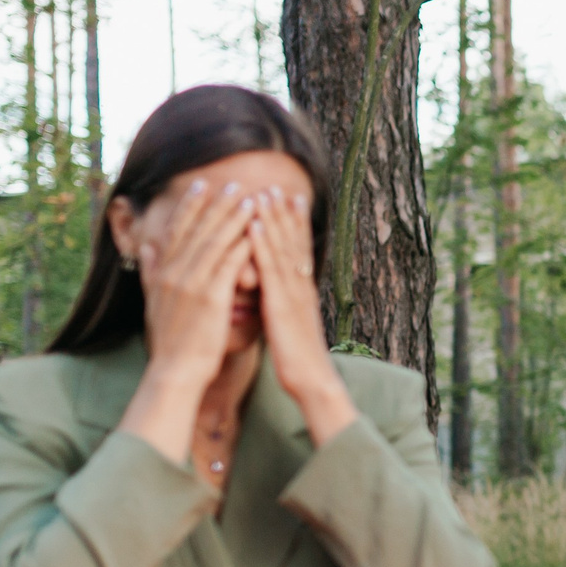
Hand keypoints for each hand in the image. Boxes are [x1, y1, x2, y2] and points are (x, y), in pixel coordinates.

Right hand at [136, 177, 256, 394]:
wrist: (175, 370)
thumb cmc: (170, 340)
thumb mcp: (154, 301)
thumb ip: (151, 272)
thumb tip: (144, 246)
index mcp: (164, 272)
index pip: (177, 231)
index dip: (190, 207)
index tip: (201, 186)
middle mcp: (175, 273)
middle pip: (198, 230)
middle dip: (216, 204)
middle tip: (232, 183)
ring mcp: (192, 284)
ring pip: (215, 241)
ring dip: (233, 218)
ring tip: (250, 198)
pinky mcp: (210, 297)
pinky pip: (229, 264)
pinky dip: (242, 244)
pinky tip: (257, 231)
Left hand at [248, 183, 358, 444]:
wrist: (312, 381)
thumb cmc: (299, 359)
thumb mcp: (290, 325)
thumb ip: (284, 305)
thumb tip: (277, 295)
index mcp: (302, 291)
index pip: (297, 249)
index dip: (293, 223)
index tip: (286, 198)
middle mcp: (301, 286)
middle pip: (293, 242)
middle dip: (285, 213)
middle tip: (276, 185)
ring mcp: (293, 293)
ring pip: (283, 248)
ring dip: (273, 218)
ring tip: (264, 192)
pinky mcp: (281, 304)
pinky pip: (271, 269)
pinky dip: (262, 244)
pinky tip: (253, 225)